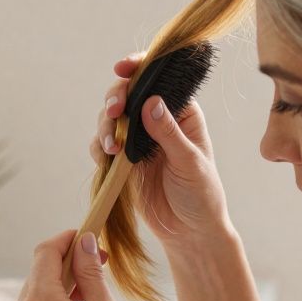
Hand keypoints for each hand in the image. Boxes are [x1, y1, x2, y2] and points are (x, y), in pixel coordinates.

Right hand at [91, 51, 231, 244]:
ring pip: (112, 119)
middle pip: (128, 95)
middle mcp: (158, 122)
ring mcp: (138, 141)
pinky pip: (103, 145)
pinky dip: (99, 147)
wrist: (189, 232)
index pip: (159, 81)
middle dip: (116, 98)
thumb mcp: (189, 162)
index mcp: (182, 113)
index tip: (123, 68)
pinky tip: (106, 157)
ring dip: (106, 126)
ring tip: (112, 147)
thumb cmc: (201, 195)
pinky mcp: (123, 161)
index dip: (139, 68)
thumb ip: (168, 133)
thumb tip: (150, 102)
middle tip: (114, 111)